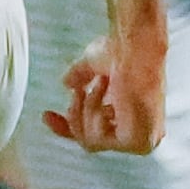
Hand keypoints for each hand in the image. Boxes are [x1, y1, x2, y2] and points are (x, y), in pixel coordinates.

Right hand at [45, 25, 167, 155]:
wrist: (135, 46)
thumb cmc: (123, 50)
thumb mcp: (93, 64)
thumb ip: (81, 76)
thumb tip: (67, 83)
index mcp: (136, 118)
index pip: (96, 135)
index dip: (70, 127)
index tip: (46, 115)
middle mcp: (141, 133)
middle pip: (88, 141)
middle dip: (75, 114)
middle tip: (77, 91)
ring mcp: (142, 141)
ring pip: (90, 141)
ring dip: (87, 107)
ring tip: (100, 83)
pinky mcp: (139, 142)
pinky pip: (98, 140)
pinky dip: (94, 112)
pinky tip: (107, 90)